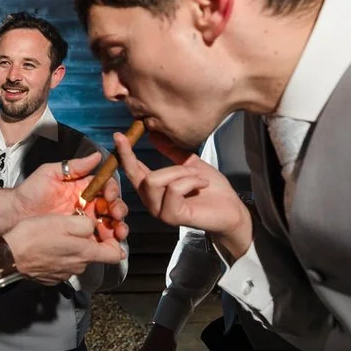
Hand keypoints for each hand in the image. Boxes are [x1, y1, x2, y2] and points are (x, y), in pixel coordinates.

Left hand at [0, 152, 127, 239]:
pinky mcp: (78, 237)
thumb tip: (96, 156)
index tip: (110, 196)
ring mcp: (83, 222)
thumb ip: (74, 166)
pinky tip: (109, 244)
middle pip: (112, 208)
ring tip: (118, 232)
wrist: (15, 213)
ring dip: (117, 228)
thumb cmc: (30, 191)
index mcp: (83, 189)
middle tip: (116, 216)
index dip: (112, 191)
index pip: (106, 188)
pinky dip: (105, 242)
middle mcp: (87, 205)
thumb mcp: (50, 173)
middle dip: (119, 211)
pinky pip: (96, 240)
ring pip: (108, 224)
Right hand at [3, 214, 124, 284]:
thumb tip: (92, 225)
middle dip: (90, 239)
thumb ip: (86, 224)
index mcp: (85, 254)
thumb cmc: (33, 237)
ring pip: (77, 257)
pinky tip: (48, 244)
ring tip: (59, 232)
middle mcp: (78, 267)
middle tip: (76, 224)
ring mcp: (64, 273)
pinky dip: (59, 253)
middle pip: (94, 253)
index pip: (115, 254)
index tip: (108, 229)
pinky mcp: (51, 276)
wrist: (8, 255)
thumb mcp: (64, 222)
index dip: (115, 240)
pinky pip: (62, 263)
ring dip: (73, 246)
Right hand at [114, 131, 251, 259]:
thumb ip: (171, 151)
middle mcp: (151, 202)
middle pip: (144, 177)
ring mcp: (160, 211)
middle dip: (171, 168)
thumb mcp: (190, 164)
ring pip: (156, 181)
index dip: (124, 154)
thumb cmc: (211, 190)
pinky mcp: (172, 216)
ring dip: (181, 174)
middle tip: (193, 170)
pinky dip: (190, 181)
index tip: (119, 135)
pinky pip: (173, 189)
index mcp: (153, 189)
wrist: (231, 208)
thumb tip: (154, 134)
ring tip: (198, 178)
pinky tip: (202, 184)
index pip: (132, 170)